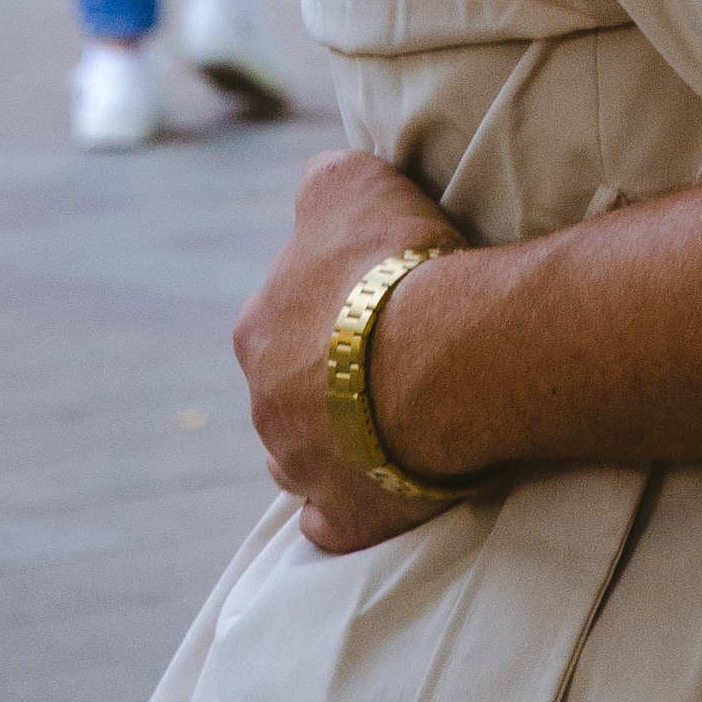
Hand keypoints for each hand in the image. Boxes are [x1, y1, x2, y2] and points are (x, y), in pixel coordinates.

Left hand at [234, 149, 465, 553]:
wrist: (445, 355)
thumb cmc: (395, 262)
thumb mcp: (348, 180)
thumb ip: (320, 184)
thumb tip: (314, 192)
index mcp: (256, 329)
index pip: (281, 314)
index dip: (331, 303)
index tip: (377, 296)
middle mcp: (263, 405)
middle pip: (289, 389)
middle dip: (327, 376)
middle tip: (392, 354)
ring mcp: (299, 470)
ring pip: (300, 456)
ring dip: (333, 439)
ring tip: (390, 416)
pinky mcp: (342, 520)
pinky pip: (332, 520)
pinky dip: (350, 504)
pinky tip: (380, 483)